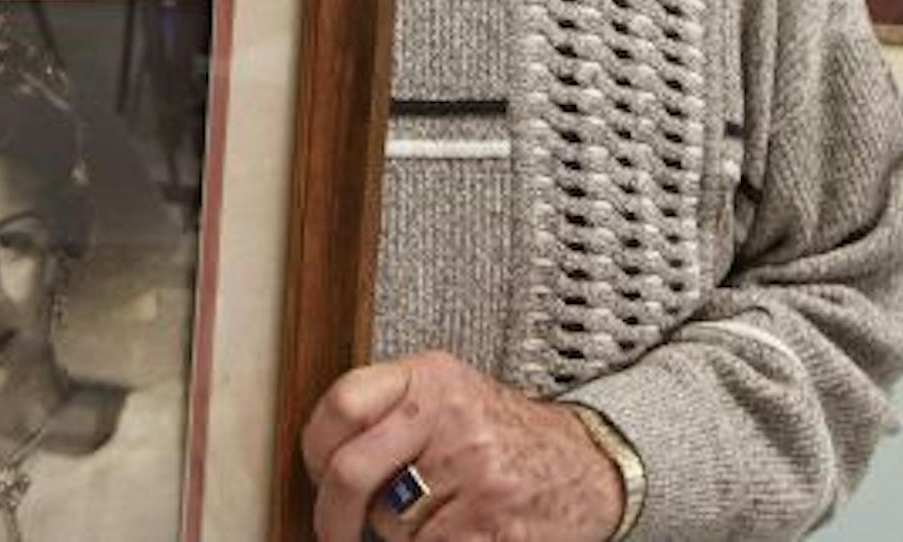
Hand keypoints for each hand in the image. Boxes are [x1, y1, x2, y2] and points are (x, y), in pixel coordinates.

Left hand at [301, 351, 622, 540]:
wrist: (589, 467)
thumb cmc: (504, 438)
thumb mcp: (449, 398)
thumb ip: (390, 414)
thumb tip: (319, 464)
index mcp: (431, 377)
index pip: (343, 403)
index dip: (313, 450)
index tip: (316, 476)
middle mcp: (451, 415)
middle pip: (350, 472)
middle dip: (332, 517)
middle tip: (336, 532)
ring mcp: (474, 470)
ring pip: (387, 523)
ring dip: (396, 536)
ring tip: (431, 518)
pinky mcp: (491, 523)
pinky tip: (456, 531)